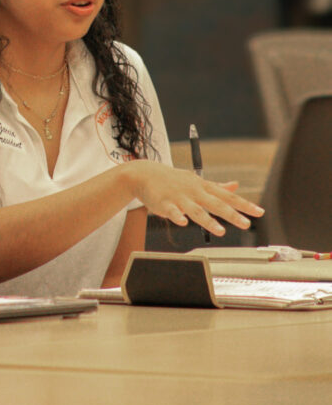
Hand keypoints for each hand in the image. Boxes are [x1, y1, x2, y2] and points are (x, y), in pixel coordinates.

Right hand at [127, 161, 263, 235]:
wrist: (145, 174)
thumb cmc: (174, 180)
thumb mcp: (196, 180)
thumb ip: (216, 186)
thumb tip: (235, 185)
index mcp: (203, 187)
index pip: (227, 196)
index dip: (244, 204)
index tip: (259, 212)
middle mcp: (194, 191)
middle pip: (216, 204)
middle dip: (232, 214)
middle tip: (246, 224)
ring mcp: (179, 197)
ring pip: (196, 210)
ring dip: (208, 220)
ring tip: (220, 230)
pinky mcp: (164, 203)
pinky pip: (172, 211)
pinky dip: (177, 216)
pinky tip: (182, 222)